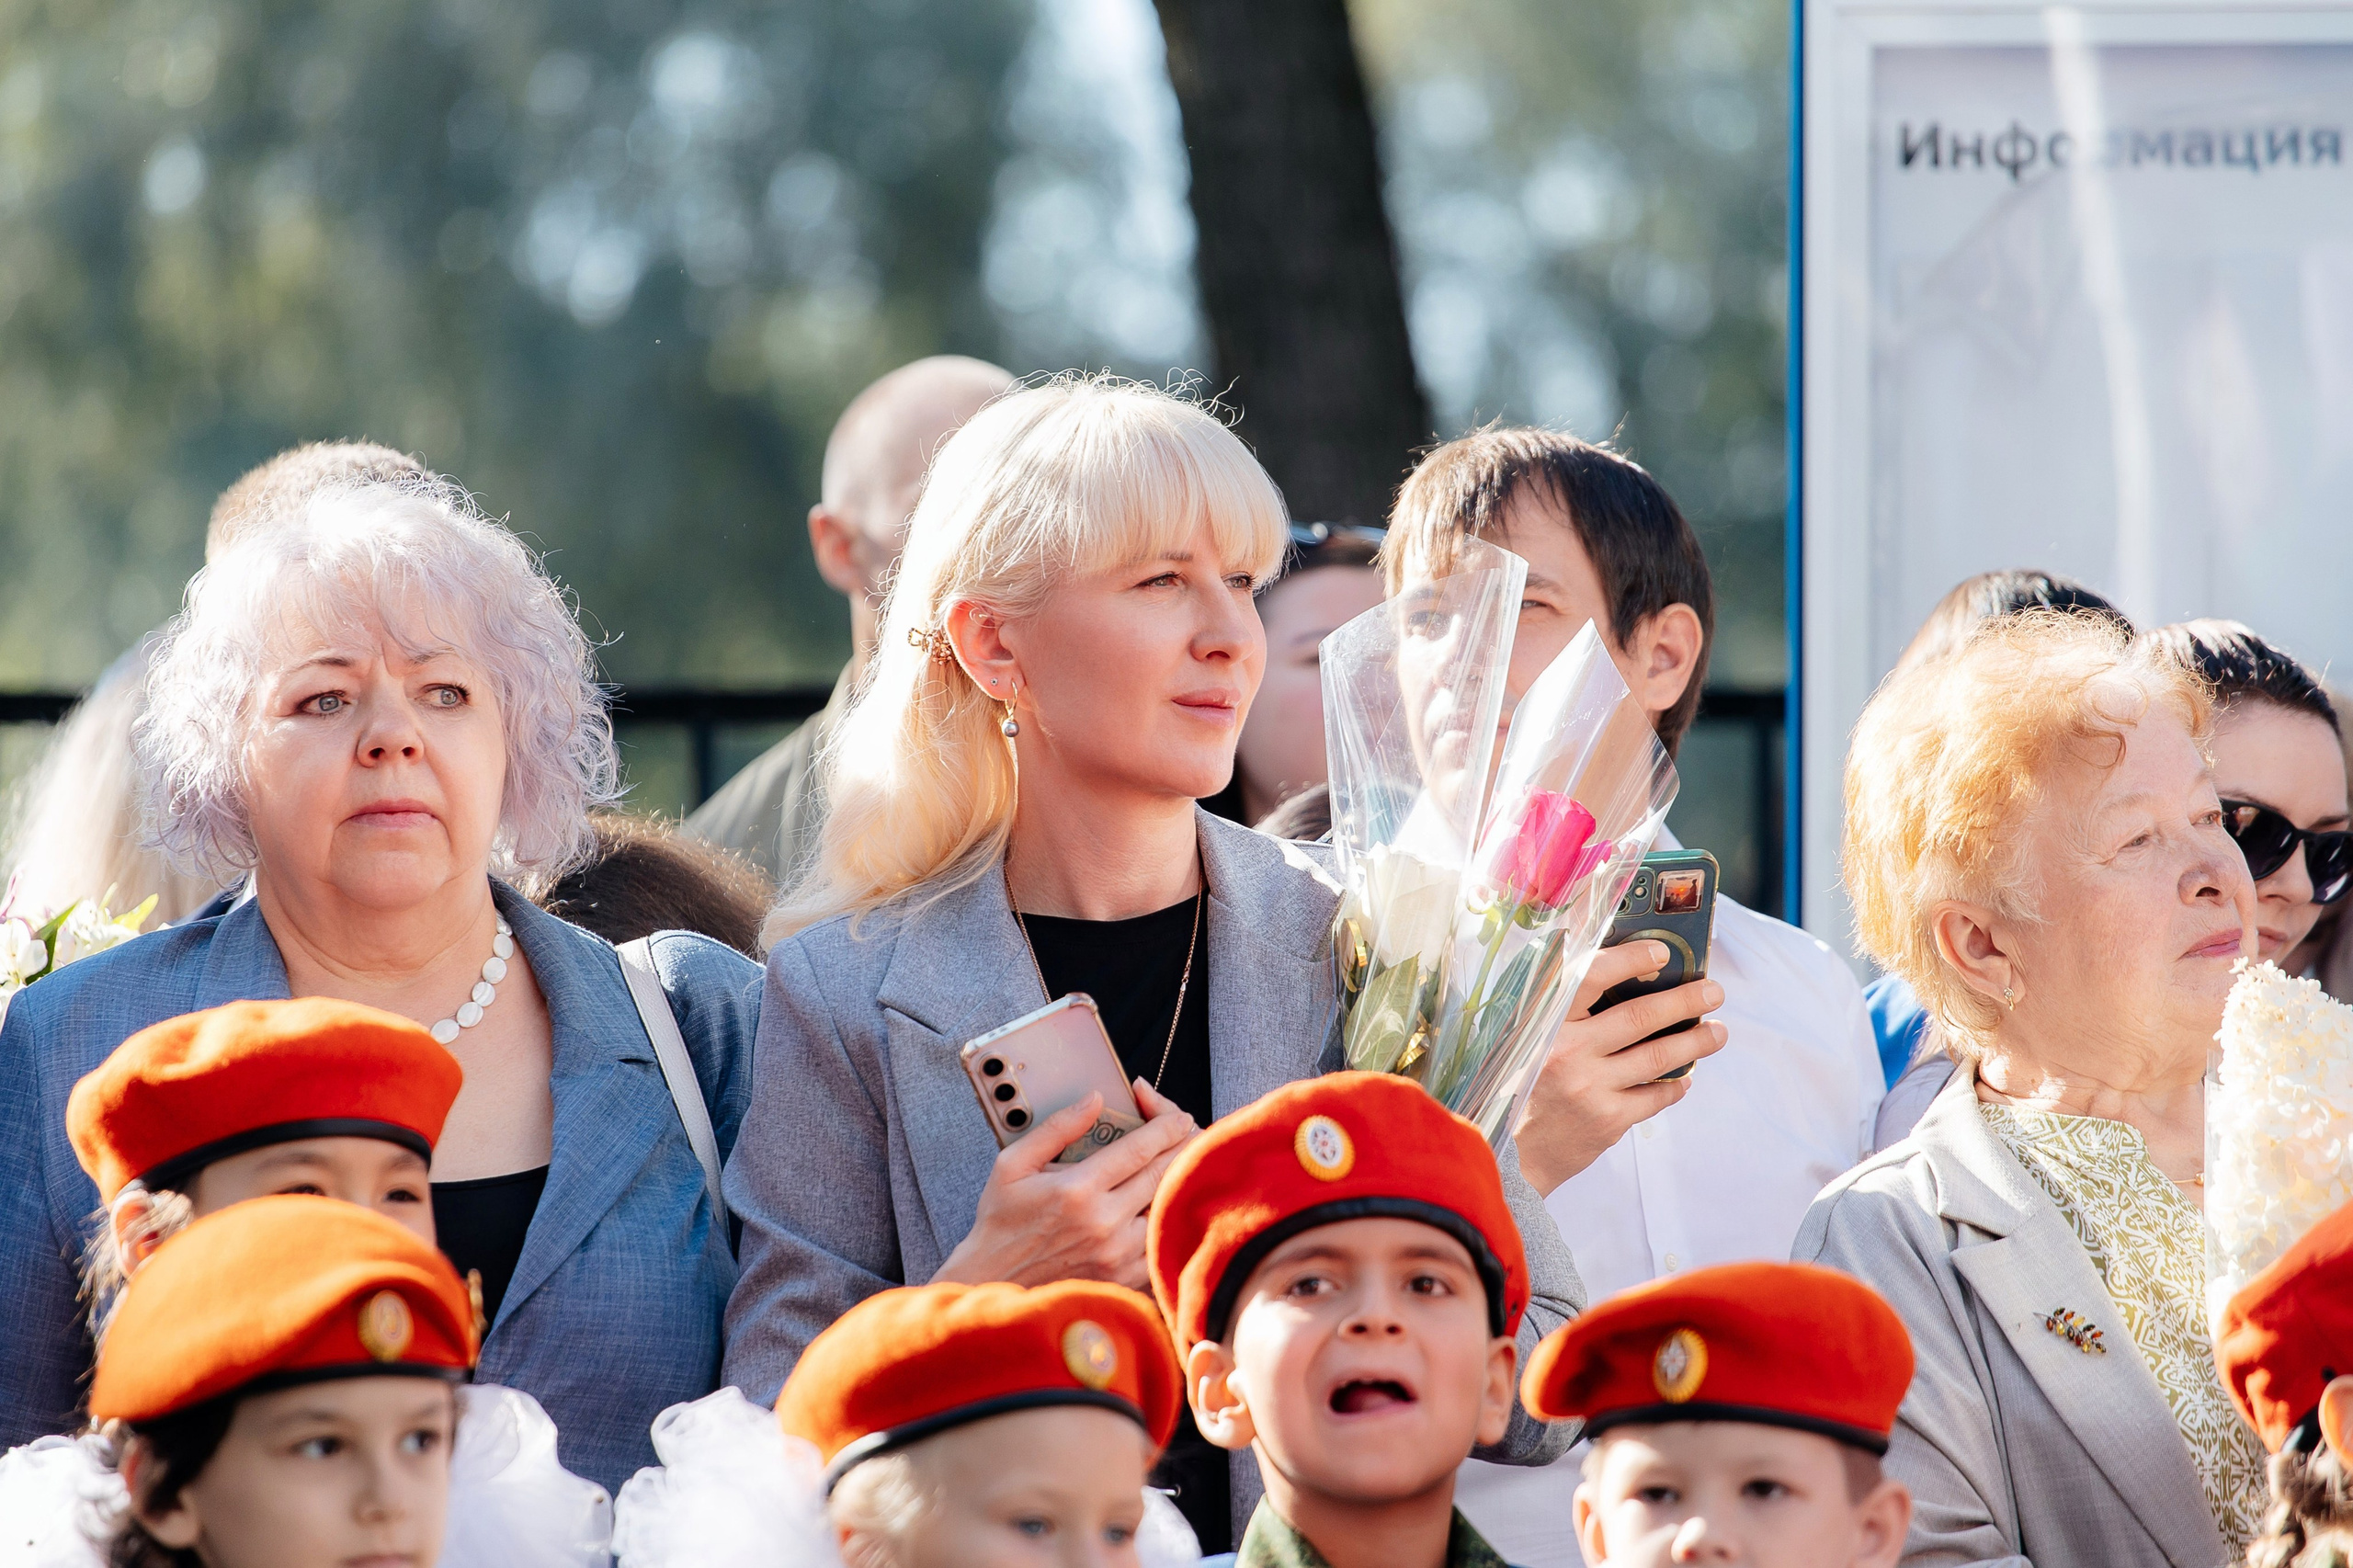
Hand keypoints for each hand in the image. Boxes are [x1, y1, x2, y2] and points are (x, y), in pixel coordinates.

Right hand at [934, 1079, 1198, 1288]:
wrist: (993, 1282)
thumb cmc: (1001, 1222)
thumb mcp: (1013, 1164)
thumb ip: (1057, 1128)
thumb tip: (1094, 1099)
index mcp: (1078, 1190)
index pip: (1140, 1149)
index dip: (1166, 1126)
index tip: (1178, 1116)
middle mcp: (1104, 1223)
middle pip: (1164, 1175)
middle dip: (1183, 1146)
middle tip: (1187, 1131)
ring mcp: (1118, 1255)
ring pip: (1170, 1209)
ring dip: (1180, 1183)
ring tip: (1180, 1164)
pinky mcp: (1124, 1278)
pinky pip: (1163, 1243)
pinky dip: (1169, 1220)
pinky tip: (1165, 1204)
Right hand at [1513, 940, 1727, 1196]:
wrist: (1507, 1155)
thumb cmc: (1517, 1086)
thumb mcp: (1524, 1039)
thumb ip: (1557, 1009)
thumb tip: (1612, 974)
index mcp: (1543, 1023)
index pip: (1590, 977)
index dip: (1630, 960)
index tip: (1662, 953)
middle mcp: (1567, 1051)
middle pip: (1640, 1017)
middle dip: (1685, 1001)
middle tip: (1714, 992)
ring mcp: (1590, 1088)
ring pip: (1658, 1057)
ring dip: (1695, 1042)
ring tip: (1717, 1033)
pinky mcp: (1607, 1120)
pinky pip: (1655, 1096)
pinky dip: (1675, 1085)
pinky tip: (1684, 1078)